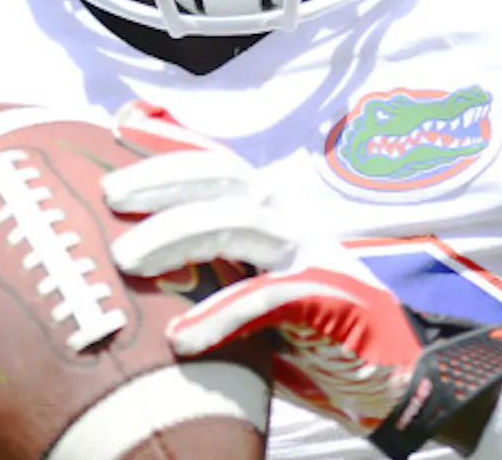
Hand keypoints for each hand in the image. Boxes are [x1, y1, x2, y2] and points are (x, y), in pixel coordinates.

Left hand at [101, 104, 501, 456]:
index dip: (171, 141)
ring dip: (181, 235)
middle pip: (224, 177)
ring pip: (242, 222)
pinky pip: (272, 294)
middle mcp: (290, 219)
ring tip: (129, 261)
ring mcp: (312, 254)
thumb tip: (130, 256)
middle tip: (109, 197)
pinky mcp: (330, 297)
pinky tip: (183, 339)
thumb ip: (206, 267)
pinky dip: (224, 314)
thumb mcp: (248, 289)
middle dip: (163, 179)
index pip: (215, 162)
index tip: (118, 125)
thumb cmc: (308, 333)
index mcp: (269, 210)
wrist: (392, 376)